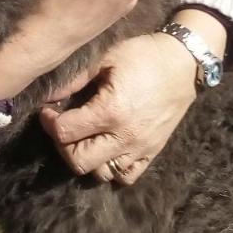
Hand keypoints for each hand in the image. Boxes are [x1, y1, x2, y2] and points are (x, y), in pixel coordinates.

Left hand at [37, 10, 225, 184]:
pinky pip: (127, 177)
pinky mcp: (153, 153)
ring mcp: (140, 148)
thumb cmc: (142, 55)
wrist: (183, 62)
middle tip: (63, 127)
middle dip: (62, 145)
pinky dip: (112, 169)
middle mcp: (125, 136)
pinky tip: (105, 149)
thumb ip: (74, 81)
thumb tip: (48, 96)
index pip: (65, 132)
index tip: (48, 110)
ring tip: (83, 138)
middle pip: (79, 161)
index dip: (49, 122)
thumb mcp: (104, 59)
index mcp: (110, 111)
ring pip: (102, 174)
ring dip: (86, 158)